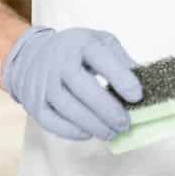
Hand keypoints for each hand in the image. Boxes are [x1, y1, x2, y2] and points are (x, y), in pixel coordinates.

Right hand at [0, 26, 144, 141]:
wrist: (31, 54)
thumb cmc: (75, 50)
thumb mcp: (99, 42)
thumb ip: (120, 59)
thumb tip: (143, 81)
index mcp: (79, 43)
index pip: (100, 57)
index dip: (120, 77)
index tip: (137, 96)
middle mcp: (58, 62)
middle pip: (82, 86)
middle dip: (107, 109)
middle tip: (126, 123)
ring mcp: (43, 83)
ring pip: (67, 107)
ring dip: (93, 124)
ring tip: (112, 133)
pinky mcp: (34, 102)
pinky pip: (51, 121)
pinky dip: (71, 131)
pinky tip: (88, 133)